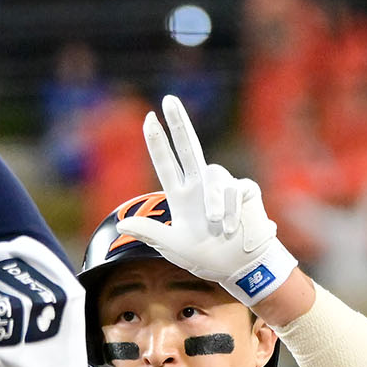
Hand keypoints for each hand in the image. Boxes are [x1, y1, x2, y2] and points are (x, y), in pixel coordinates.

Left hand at [115, 95, 297, 306]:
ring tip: (219, 228)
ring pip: (216, 177)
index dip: (158, 142)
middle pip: (189, 146)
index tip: (148, 118)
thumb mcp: (172, 247)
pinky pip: (237, 190)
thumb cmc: (204, 257)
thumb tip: (121, 225)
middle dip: (179, 123)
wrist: (238, 268)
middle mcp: (201, 186)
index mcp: (181, 196)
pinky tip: (233, 228)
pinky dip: (233, 210)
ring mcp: (224, 186)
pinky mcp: (245, 190)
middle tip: (169, 99)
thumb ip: (149, 233)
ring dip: (215, 203)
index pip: (166, 163)